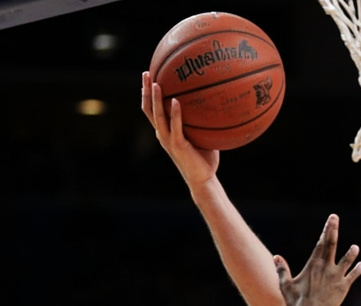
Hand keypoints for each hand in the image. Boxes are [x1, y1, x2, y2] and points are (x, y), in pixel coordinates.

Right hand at [141, 71, 218, 186]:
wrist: (203, 178)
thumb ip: (202, 119)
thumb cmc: (204, 157)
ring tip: (156, 83)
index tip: (148, 76)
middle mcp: (163, 133)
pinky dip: (174, 114)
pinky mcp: (177, 145)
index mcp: (166, 130)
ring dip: (155, 99)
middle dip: (145, 90)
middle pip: (148, 109)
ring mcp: (168, 140)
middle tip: (146, 73)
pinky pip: (174, 127)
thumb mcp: (202, 134)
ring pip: (157, 116)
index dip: (147, 93)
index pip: (152, 109)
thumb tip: (215, 99)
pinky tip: (175, 101)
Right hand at [275, 214, 360, 305]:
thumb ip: (282, 270)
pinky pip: (352, 276)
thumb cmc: (295, 301)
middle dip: (333, 230)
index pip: (321, 243)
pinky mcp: (343, 288)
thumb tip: (276, 257)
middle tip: (335, 218)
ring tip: (355, 248)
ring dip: (351, 253)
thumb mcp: (286, 285)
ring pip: (346, 261)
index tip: (330, 220)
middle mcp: (326, 268)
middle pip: (332, 244)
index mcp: (313, 265)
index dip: (326, 230)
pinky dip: (357, 270)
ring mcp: (336, 277)